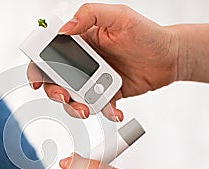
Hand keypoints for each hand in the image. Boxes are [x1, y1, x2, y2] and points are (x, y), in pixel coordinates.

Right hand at [27, 3, 179, 120]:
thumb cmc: (148, 33)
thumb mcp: (119, 16)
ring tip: (88, 109)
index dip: (38, 66)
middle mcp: (83, 61)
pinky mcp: (106, 94)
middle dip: (55, 92)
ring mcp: (94, 79)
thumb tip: (64, 27)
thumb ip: (90, 15)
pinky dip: (104, 112)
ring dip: (75, 107)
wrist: (171, 58)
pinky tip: (115, 112)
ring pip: (73, 97)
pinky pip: (97, 106)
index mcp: (81, 40)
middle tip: (65, 97)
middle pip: (56, 79)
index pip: (50, 52)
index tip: (37, 79)